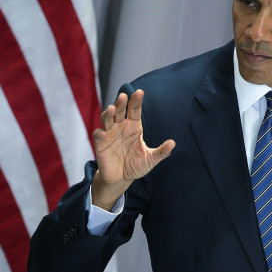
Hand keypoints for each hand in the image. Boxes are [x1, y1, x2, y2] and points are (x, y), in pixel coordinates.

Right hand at [91, 89, 174, 209]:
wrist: (122, 179)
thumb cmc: (136, 165)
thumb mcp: (151, 159)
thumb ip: (161, 152)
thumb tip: (173, 143)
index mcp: (134, 127)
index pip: (134, 111)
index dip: (136, 101)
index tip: (140, 92)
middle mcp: (121, 127)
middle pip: (120, 111)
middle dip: (121, 103)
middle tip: (123, 96)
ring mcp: (110, 134)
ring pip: (107, 119)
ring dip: (108, 114)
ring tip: (112, 109)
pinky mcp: (101, 144)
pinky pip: (98, 136)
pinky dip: (99, 133)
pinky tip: (103, 132)